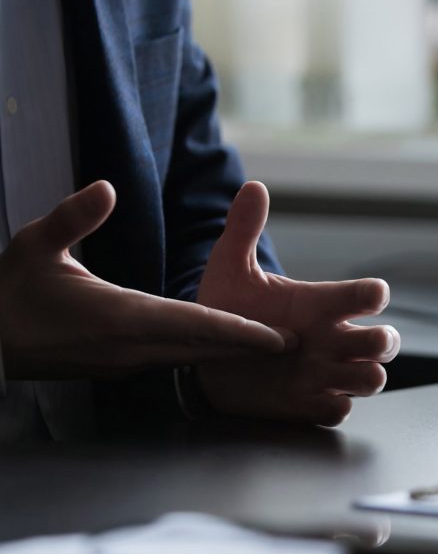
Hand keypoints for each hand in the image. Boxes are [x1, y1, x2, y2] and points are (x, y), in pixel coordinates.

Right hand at [0, 181, 293, 379]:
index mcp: (118, 316)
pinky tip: (227, 352)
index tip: (274, 337)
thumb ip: (73, 217)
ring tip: (273, 348)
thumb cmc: (10, 292)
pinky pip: (176, 361)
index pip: (191, 325)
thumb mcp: (33, 245)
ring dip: (232, 354)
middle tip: (293, 344)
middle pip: (204, 348)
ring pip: (193, 358)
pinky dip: (207, 356)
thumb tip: (106, 186)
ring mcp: (129, 362)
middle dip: (249, 347)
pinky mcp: (123, 367)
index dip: (237, 331)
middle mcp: (132, 346)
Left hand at [196, 182, 400, 426]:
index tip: (369, 297)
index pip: (368, 296)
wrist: (202, 359)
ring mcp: (324, 374)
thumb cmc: (226, 311)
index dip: (375, 295)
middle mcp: (332, 340)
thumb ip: (243, 231)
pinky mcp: (308, 404)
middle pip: (386, 342)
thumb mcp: (231, 270)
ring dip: (365, 376)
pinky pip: (339, 411)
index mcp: (322, 306)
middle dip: (385, 341)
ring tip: (336, 372)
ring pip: (372, 378)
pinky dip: (334, 406)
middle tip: (365, 341)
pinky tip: (309, 399)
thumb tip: (254, 186)